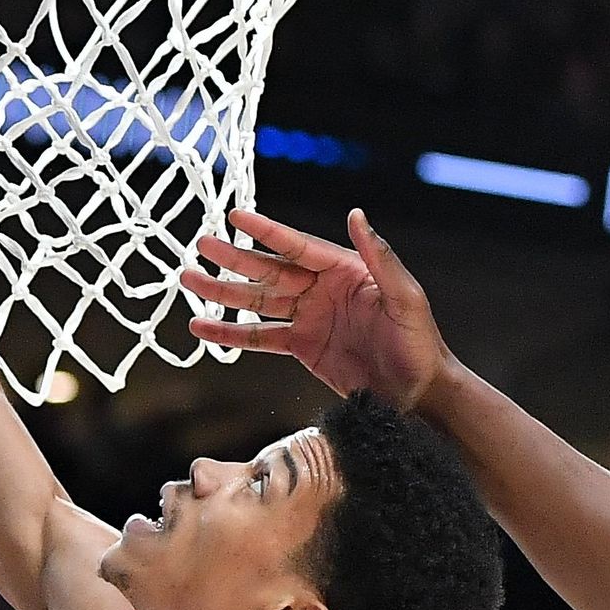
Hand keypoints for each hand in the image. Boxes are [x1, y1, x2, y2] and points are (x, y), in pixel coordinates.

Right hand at [181, 206, 447, 406]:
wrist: (418, 394)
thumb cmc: (420, 344)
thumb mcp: (404, 299)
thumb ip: (379, 258)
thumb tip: (357, 215)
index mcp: (347, 271)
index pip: (300, 246)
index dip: (267, 231)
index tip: (236, 215)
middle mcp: (325, 289)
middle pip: (271, 269)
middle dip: (235, 258)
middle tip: (201, 244)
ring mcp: (311, 317)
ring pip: (259, 300)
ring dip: (223, 292)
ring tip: (188, 280)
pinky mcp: (303, 346)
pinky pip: (261, 336)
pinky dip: (231, 332)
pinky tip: (202, 327)